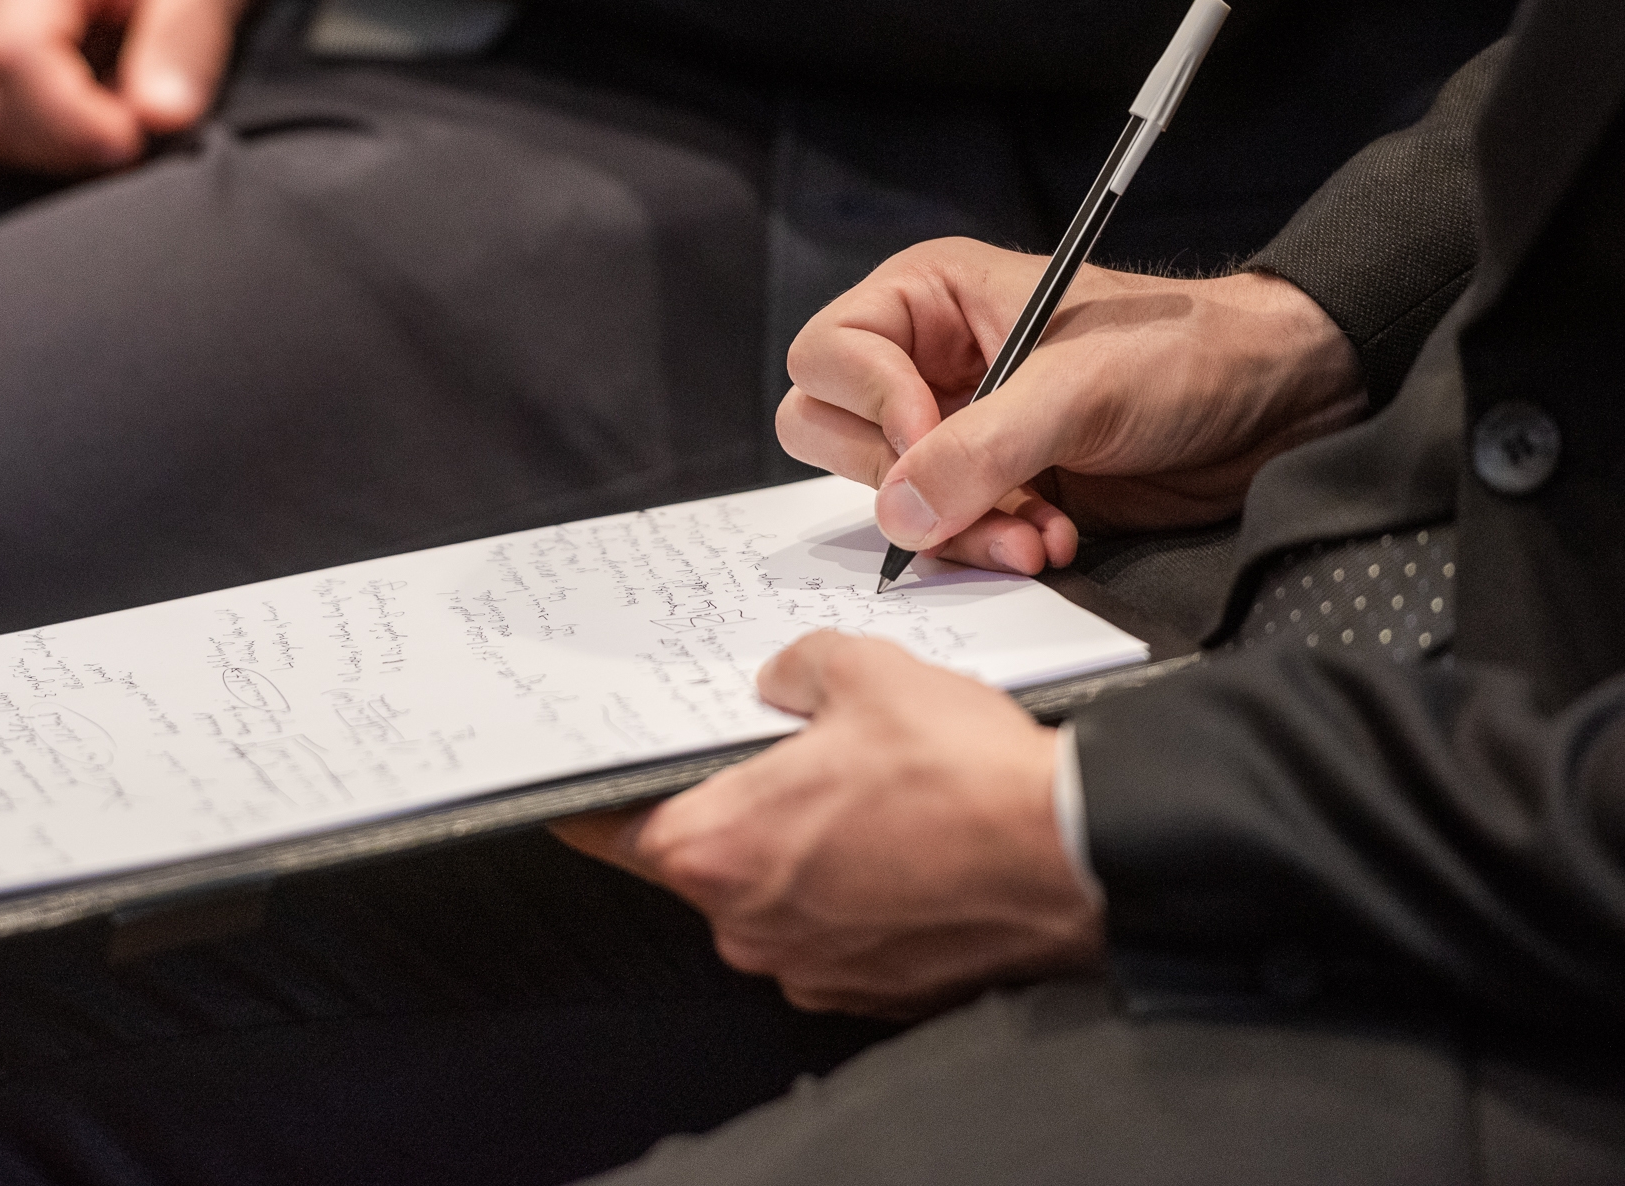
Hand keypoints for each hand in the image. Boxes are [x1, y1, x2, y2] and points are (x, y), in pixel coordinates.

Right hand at [0, 0, 278, 173]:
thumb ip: (186, 40)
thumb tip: (162, 118)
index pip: (18, 54)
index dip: (73, 120)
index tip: (136, 142)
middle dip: (71, 145)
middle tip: (146, 138)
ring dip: (59, 149)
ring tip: (125, 120)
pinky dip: (48, 139)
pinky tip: (98, 115)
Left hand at [554, 631, 1103, 1017]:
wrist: (1074, 857)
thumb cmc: (963, 775)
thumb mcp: (865, 672)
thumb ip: (796, 669)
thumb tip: (782, 680)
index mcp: (718, 848)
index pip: (611, 829)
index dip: (598, 797)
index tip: (584, 782)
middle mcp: (746, 925)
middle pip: (697, 860)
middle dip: (727, 810)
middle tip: (774, 760)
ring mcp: (806, 966)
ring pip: (767, 896)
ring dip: (792, 852)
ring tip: (858, 796)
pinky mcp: (867, 990)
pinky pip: (827, 930)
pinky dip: (845, 892)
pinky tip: (896, 842)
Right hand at [778, 237, 1365, 574]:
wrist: (1272, 407)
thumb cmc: (1183, 353)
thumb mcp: (1077, 390)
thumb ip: (980, 450)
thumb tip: (898, 513)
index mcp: (927, 298)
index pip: (827, 356)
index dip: (870, 404)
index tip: (930, 436)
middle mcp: (924, 360)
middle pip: (829, 428)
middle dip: (903, 481)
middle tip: (976, 496)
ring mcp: (950, 426)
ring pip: (884, 496)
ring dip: (954, 528)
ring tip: (1037, 535)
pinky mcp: (986, 485)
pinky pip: (939, 533)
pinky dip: (987, 547)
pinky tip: (1053, 539)